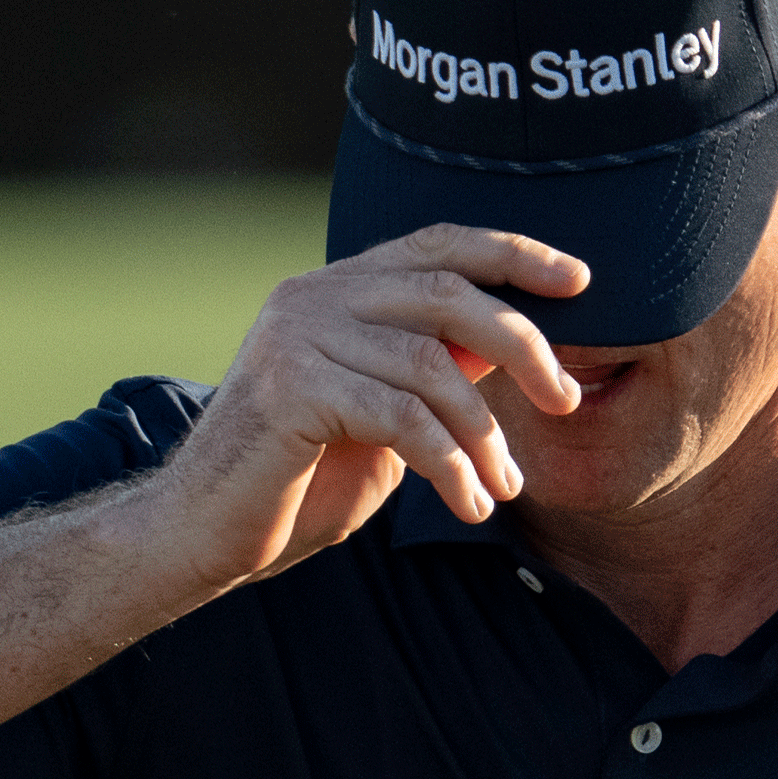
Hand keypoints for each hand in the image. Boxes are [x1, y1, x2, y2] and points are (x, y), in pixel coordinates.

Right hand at [161, 224, 587, 590]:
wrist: (198, 534)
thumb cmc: (294, 481)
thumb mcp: (379, 416)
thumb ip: (431, 372)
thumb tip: (513, 345)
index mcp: (333, 289)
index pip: (438, 244)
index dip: (513, 253)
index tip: (579, 280)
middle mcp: (312, 297)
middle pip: (447, 294)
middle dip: (522, 345)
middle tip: (563, 401)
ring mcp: (296, 338)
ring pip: (431, 366)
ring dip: (484, 432)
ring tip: (503, 486)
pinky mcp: (290, 391)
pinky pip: (402, 418)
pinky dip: (449, 464)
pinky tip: (468, 502)